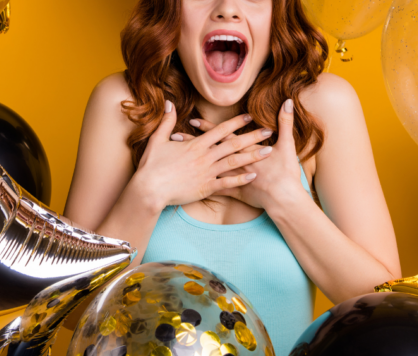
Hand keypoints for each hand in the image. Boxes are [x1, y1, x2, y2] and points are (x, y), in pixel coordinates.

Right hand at [133, 100, 273, 208]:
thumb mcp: (157, 140)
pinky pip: (227, 183)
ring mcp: (207, 173)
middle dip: (252, 136)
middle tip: (269, 131)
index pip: (221, 130)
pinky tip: (254, 176)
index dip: (236, 122)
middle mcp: (205, 157)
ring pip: (235, 162)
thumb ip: (167, 121)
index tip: (250, 117)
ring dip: (253, 156)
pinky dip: (241, 179)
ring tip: (268, 151)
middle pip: (233, 144)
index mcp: (196, 145)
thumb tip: (169, 103)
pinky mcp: (206, 188)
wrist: (149, 190)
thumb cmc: (151, 166)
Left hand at [170, 99, 304, 209]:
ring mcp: (233, 178)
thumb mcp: (288, 144)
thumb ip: (286, 122)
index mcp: (245, 150)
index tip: (193, 121)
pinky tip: (188, 185)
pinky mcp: (235, 193)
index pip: (223, 135)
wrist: (285, 199)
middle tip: (176, 136)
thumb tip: (288, 101)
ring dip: (192, 163)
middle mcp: (235, 163)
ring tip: (176, 158)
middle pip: (210, 150)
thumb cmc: (286, 172)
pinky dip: (203, 186)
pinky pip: (216, 190)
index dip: (208, 128)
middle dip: (193, 143)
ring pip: (208, 168)